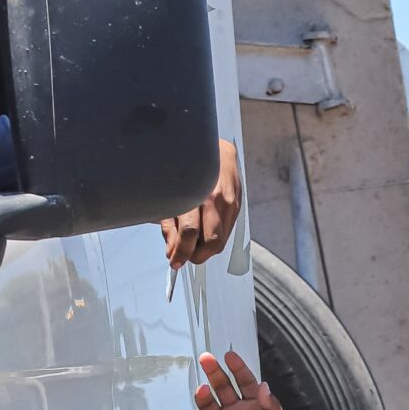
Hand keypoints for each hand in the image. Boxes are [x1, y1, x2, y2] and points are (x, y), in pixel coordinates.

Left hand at [162, 138, 241, 267]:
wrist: (213, 147)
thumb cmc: (186, 169)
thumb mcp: (170, 194)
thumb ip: (171, 224)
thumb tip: (172, 251)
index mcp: (195, 192)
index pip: (189, 233)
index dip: (181, 252)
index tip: (174, 262)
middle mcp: (215, 197)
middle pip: (210, 242)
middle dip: (196, 256)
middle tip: (185, 258)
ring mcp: (230, 202)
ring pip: (221, 240)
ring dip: (205, 251)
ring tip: (193, 247)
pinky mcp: (237, 205)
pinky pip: (227, 232)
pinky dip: (214, 239)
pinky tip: (204, 233)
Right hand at [191, 350, 288, 409]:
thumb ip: (272, 408)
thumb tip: (263, 387)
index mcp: (254, 407)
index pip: (245, 382)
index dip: (238, 368)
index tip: (230, 357)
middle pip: (223, 386)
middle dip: (214, 372)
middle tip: (207, 359)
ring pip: (208, 401)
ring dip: (204, 393)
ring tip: (204, 390)